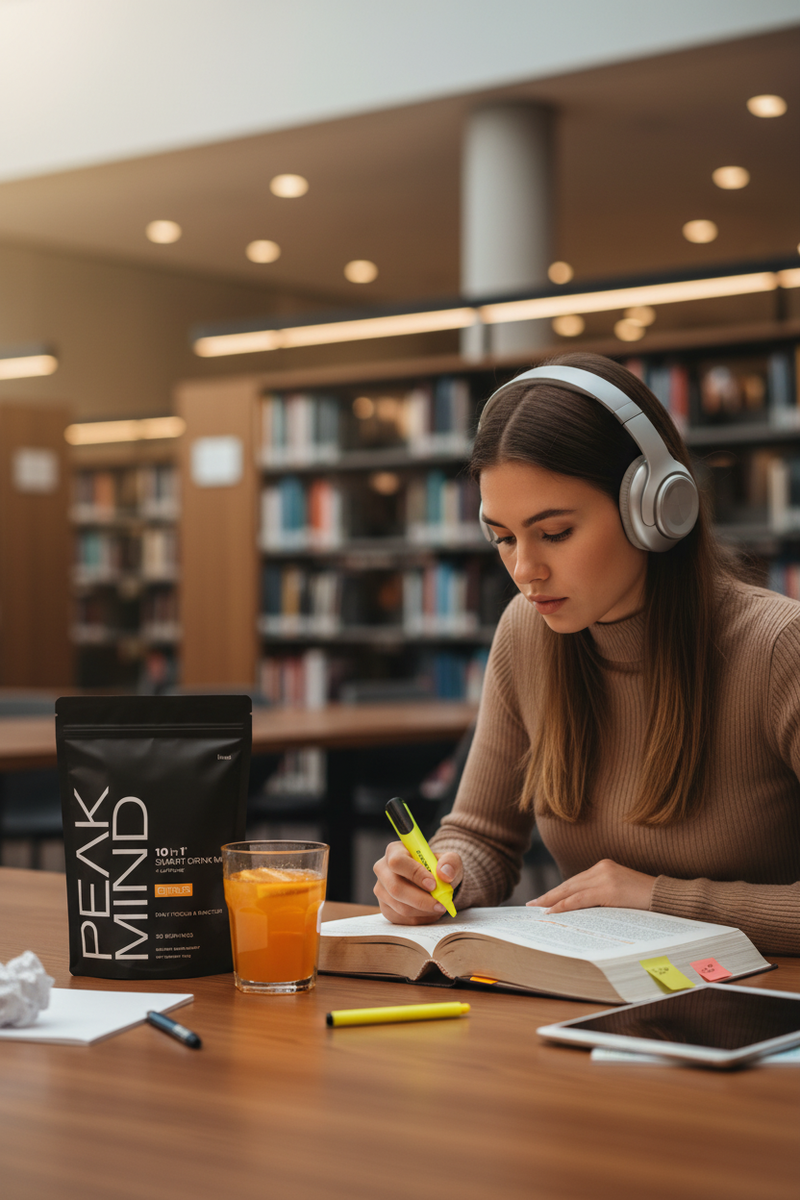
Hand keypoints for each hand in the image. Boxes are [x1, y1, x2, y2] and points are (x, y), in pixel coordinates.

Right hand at [373, 841, 462, 924]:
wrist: (431, 881)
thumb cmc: (436, 867)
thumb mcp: (448, 860)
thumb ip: (450, 862)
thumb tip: (445, 873)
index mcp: (394, 851)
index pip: (398, 862)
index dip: (415, 874)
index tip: (433, 885)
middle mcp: (382, 869)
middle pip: (395, 888)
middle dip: (421, 900)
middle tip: (441, 904)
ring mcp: (381, 890)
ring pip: (400, 907)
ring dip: (424, 911)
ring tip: (439, 907)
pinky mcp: (385, 908)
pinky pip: (402, 919)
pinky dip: (420, 919)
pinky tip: (430, 912)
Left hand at [527, 858, 654, 913]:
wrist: (665, 897)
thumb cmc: (645, 900)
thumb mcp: (620, 893)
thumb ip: (602, 895)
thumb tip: (580, 909)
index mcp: (604, 867)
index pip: (575, 881)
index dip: (558, 890)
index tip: (544, 898)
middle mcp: (602, 868)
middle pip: (569, 883)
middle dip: (549, 894)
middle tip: (532, 903)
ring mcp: (605, 877)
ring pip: (571, 890)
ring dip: (552, 900)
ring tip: (537, 908)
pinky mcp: (608, 889)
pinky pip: (580, 899)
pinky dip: (564, 905)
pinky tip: (552, 911)